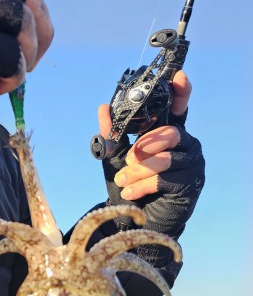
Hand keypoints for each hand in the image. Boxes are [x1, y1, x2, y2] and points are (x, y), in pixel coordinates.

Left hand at [98, 71, 191, 200]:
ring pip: (165, 158)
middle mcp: (184, 144)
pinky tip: (130, 192)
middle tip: (129, 158)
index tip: (179, 77)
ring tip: (123, 179)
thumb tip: (103, 108)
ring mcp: (191, 164)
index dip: (180, 92)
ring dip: (139, 170)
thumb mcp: (114, 157)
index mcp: (168, 132)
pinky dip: (142, 185)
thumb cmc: (129, 182)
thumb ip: (112, 134)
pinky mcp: (190, 184)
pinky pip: (165, 179)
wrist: (134, 218)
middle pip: (171, 133)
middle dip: (145, 146)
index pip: (178, 108)